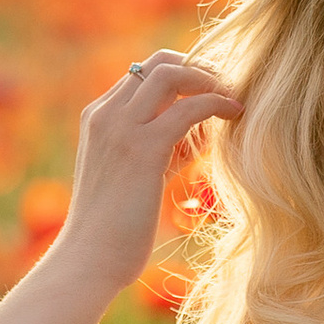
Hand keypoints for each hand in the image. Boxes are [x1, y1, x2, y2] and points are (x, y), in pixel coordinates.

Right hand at [55, 51, 244, 300]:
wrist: (88, 260)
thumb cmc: (112, 230)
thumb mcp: (130, 177)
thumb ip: (154, 150)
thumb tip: (194, 139)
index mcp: (98, 118)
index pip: (143, 74)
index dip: (182, 76)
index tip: (211, 92)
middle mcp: (106, 115)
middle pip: (157, 63)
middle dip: (198, 68)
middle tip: (227, 89)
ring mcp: (121, 129)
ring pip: (171, 74)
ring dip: (210, 80)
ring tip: (234, 98)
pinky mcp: (143, 149)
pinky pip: (188, 108)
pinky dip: (217, 103)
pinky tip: (236, 114)